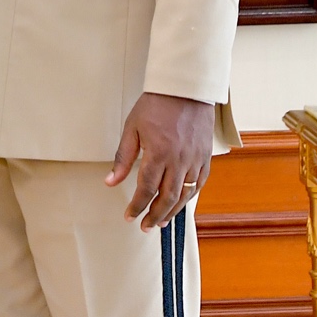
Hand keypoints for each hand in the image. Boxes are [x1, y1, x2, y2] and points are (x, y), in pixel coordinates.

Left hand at [106, 91, 214, 230]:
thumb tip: (111, 181)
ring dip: (172, 212)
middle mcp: (179, 161)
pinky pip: (198, 184)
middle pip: (167, 198)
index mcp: (158, 153)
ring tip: (160, 221)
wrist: (185, 90)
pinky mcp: (205, 158)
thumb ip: (123, 157)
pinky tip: (180, 204)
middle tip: (145, 226)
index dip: (137, 206)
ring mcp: (195, 160)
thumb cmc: (156, 105)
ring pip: (184, 195)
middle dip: (154, 215)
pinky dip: (189, 198)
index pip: (146, 189)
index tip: (129, 216)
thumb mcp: (132, 127)